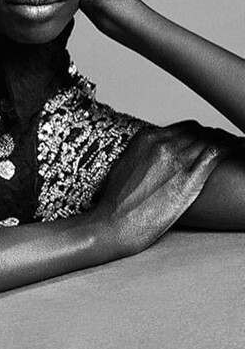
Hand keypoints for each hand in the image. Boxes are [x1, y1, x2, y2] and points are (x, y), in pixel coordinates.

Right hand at [85, 121, 230, 258]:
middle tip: (220, 150)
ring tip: (234, 151)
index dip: (196, 136)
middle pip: (198, 131)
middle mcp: (163, 144)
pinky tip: (237, 154)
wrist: (115, 220)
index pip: (182, 128)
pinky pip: (217, 153)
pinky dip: (230, 150)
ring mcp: (178, 159)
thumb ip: (143, 154)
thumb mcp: (125, 166)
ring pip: (210, 138)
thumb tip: (153, 156)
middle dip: (211, 139)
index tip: (203, 145)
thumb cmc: (117, 199)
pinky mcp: (191, 177)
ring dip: (223, 143)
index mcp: (146, 138)